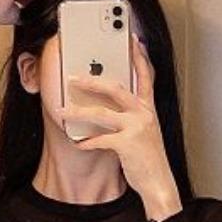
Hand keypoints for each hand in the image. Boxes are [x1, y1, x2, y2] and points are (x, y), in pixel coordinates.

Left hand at [59, 33, 181, 215]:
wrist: (159, 183)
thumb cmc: (146, 157)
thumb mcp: (143, 130)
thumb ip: (129, 114)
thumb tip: (104, 103)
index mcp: (148, 108)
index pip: (145, 74)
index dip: (138, 55)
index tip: (131, 38)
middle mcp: (145, 114)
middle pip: (116, 88)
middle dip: (92, 81)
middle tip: (73, 77)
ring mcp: (137, 128)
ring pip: (102, 113)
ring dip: (78, 112)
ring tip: (62, 110)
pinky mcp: (128, 144)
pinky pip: (100, 139)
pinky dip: (86, 141)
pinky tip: (77, 143)